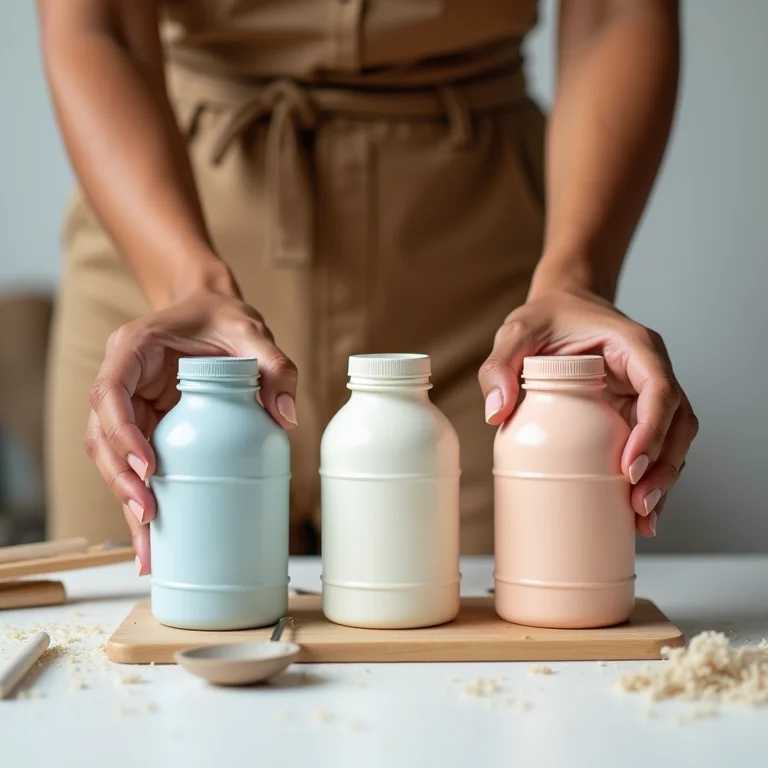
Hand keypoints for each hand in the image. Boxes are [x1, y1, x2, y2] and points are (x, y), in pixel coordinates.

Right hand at [84, 286, 297, 573]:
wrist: (214, 311)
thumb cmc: (225, 318)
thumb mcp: (252, 332)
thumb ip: (275, 366)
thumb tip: (287, 419)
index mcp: (133, 348)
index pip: (110, 393)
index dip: (123, 433)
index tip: (150, 468)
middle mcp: (122, 378)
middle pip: (103, 434)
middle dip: (121, 480)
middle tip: (150, 518)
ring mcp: (130, 403)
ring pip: (112, 457)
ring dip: (125, 500)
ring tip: (149, 548)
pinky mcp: (145, 422)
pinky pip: (134, 462)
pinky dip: (141, 496)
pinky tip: (153, 534)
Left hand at [478, 288, 697, 536]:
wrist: (560, 306)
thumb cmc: (545, 315)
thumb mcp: (517, 330)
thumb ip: (500, 364)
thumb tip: (496, 414)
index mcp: (634, 345)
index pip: (659, 388)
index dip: (652, 430)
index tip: (630, 466)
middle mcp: (649, 369)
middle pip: (677, 422)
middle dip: (663, 467)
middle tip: (639, 504)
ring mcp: (645, 392)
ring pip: (673, 440)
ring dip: (663, 479)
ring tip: (642, 518)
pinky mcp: (634, 411)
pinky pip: (653, 445)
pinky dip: (650, 477)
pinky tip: (637, 511)